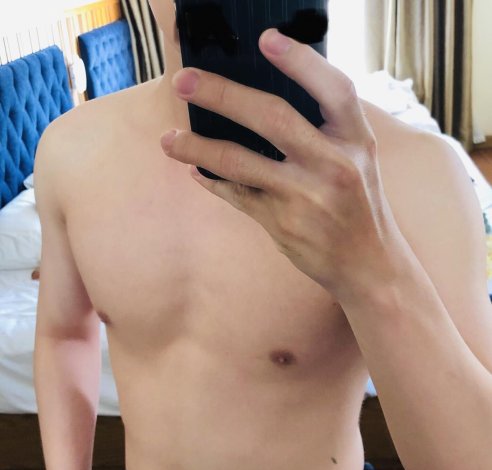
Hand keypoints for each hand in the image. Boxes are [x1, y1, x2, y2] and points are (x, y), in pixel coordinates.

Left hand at [161, 28, 404, 303]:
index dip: (301, 62)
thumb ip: (327, 129)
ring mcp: (305, 197)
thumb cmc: (360, 205)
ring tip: (169, 140)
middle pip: (273, 118)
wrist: (369, 266)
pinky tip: (196, 171)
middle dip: (222, 95)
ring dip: (198, 148)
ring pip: (240, 162)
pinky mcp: (283, 225)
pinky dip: (212, 181)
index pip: (334, 90)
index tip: (266, 39)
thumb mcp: (358, 160)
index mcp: (356, 141)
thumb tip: (268, 97)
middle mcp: (334, 166)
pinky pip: (237, 196)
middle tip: (184, 81)